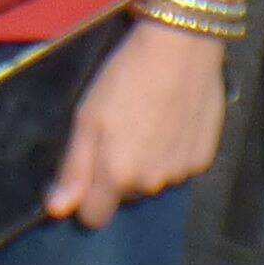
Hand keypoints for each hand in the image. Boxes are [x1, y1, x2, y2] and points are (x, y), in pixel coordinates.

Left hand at [43, 18, 227, 228]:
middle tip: (120, 132)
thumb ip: (74, 168)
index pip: (94, 217)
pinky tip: (173, 120)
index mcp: (118, 177)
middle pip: (125, 196)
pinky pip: (180, 166)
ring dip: (148, 162)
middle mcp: (151, 185)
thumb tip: (58, 211)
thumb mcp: (87, 118)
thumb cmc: (125, 77)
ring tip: (148, 121)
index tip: (88, 169)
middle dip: (119, 174)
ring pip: (154, 181)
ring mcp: (182, 173)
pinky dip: (173, 151)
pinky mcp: (205, 158)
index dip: (87, 197)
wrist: (181, 47)